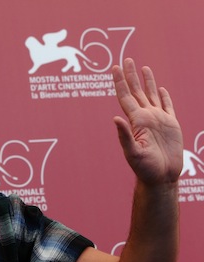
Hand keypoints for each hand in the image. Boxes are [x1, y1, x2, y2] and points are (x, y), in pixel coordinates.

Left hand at [112, 58, 182, 187]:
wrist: (162, 177)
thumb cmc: (145, 168)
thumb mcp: (132, 153)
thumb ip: (124, 136)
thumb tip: (115, 118)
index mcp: (136, 121)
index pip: (125, 96)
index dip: (119, 82)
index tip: (114, 67)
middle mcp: (145, 117)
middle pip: (136, 91)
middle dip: (131, 75)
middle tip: (126, 59)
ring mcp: (158, 120)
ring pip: (151, 95)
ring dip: (146, 81)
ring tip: (142, 67)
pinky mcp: (171, 125)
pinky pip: (167, 106)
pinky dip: (163, 96)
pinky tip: (159, 88)